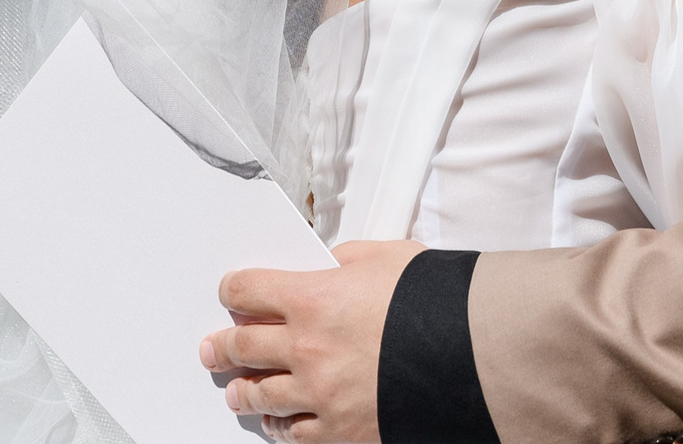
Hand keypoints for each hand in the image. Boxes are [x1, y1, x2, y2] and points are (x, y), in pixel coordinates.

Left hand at [200, 240, 423, 442]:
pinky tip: (276, 422)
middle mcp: (306, 348)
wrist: (469, 352)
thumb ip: (347, 259)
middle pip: (244, 346)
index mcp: (313, 299)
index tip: (228, 293)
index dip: (233, 289)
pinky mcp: (339, 429)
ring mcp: (319, 393)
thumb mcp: (387, 257)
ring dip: (243, 392)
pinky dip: (280, 427)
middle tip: (213, 349)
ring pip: (261, 395)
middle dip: (224, 345)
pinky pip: (294, 432)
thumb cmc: (434, 301)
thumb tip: (328, 266)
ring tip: (237, 392)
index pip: (249, 290)